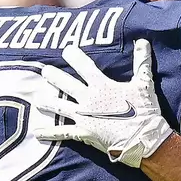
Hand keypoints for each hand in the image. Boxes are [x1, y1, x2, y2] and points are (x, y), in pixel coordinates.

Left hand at [34, 40, 175, 167]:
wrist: (143, 139)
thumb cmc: (144, 111)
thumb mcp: (144, 84)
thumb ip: (141, 62)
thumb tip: (142, 41)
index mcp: (101, 85)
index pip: (84, 66)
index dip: (74, 56)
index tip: (67, 50)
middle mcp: (88, 99)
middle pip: (66, 84)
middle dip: (54, 76)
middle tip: (44, 71)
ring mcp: (83, 116)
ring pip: (60, 106)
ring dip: (47, 102)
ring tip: (36, 98)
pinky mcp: (83, 133)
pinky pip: (63, 132)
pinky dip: (50, 133)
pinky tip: (37, 132)